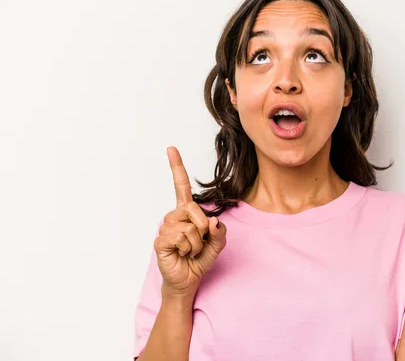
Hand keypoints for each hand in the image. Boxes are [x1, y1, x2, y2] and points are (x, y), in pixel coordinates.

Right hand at [154, 146, 226, 298]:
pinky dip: (188, 248)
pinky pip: (181, 237)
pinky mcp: (160, 241)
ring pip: (190, 226)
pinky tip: (182, 254)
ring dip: (197, 243)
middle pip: (193, 209)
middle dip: (204, 228)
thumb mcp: (218, 244)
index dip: (177, 167)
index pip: (180, 186)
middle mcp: (173, 216)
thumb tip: (213, 221)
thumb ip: (220, 231)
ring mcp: (165, 228)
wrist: (188, 280)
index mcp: (186, 212)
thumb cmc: (200, 259)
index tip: (171, 148)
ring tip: (190, 251)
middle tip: (199, 243)